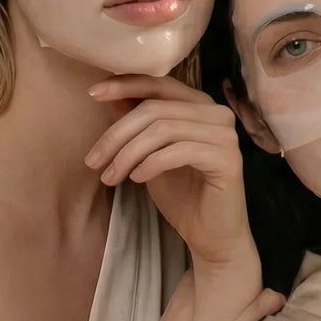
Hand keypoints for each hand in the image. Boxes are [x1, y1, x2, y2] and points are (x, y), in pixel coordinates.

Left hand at [87, 75, 257, 274]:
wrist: (210, 236)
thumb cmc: (181, 194)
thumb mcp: (148, 154)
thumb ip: (137, 124)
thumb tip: (109, 95)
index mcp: (199, 105)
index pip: (159, 83)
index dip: (125, 85)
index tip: (93, 93)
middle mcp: (216, 113)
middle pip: (155, 109)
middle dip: (117, 134)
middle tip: (93, 161)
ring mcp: (225, 135)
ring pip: (163, 129)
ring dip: (128, 154)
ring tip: (110, 176)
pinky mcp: (228, 159)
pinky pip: (179, 151)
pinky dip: (151, 164)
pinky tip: (137, 179)